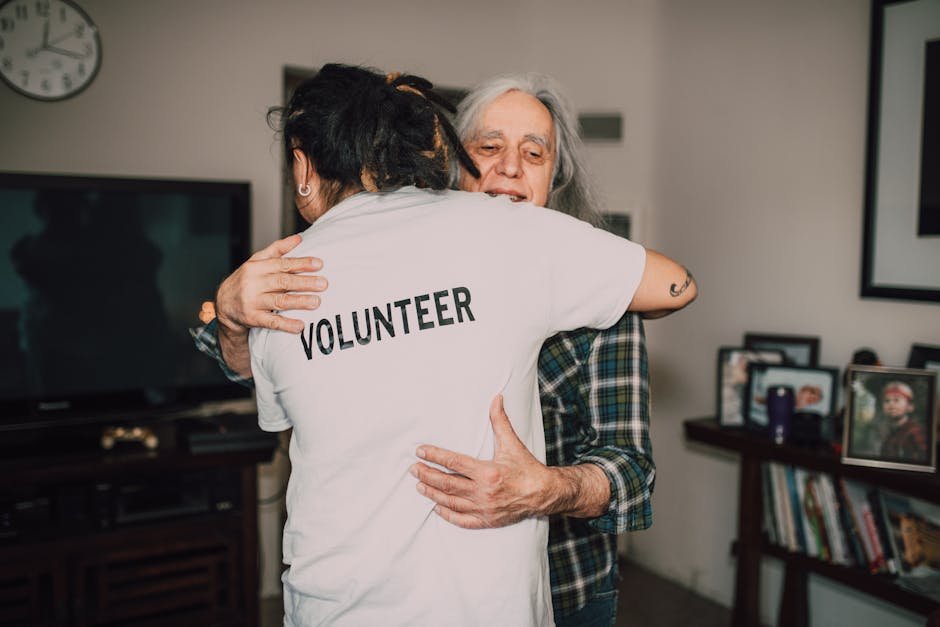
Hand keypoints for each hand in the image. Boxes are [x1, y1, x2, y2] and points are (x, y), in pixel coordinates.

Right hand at [215, 234, 326, 335]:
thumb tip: (298, 238)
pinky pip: (271, 322)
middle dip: (304, 282)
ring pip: (279, 301)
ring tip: (316, 302)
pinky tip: (300, 326)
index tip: (319, 264)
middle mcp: (253, 283)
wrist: (223, 304)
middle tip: (323, 284)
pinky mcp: (252, 318)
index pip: (282, 264)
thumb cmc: (245, 280)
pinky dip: (286, 325)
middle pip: (282, 282)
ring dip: (299, 302)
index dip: (301, 264)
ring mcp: (252, 302)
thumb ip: (277, 250)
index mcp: (256, 267)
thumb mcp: (257, 262)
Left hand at [411, 395, 554, 528]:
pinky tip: (437, 507)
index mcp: (488, 472)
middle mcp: (483, 492)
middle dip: (427, 475)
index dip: (435, 456)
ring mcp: (484, 508)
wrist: (544, 494)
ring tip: (419, 485)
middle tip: (414, 468)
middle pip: (447, 483)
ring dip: (432, 493)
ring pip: (450, 501)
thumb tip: (496, 398)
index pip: (453, 462)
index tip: (420, 451)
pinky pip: (462, 520)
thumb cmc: (527, 468)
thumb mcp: (512, 444)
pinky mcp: (487, 520)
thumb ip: (500, 421)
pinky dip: (447, 514)